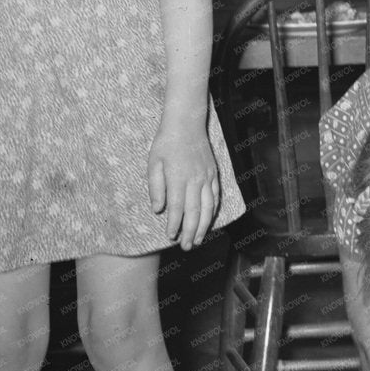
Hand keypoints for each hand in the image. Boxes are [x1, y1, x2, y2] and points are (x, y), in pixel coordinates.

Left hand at [147, 123, 218, 249]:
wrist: (187, 123)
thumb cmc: (166, 142)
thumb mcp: (153, 163)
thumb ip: (156, 187)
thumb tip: (158, 209)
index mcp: (178, 178)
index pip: (178, 208)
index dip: (175, 225)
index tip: (171, 236)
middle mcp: (195, 180)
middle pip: (195, 212)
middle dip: (191, 232)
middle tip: (187, 247)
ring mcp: (207, 177)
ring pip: (208, 207)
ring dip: (204, 225)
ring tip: (200, 239)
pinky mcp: (213, 173)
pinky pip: (216, 196)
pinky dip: (213, 210)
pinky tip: (210, 220)